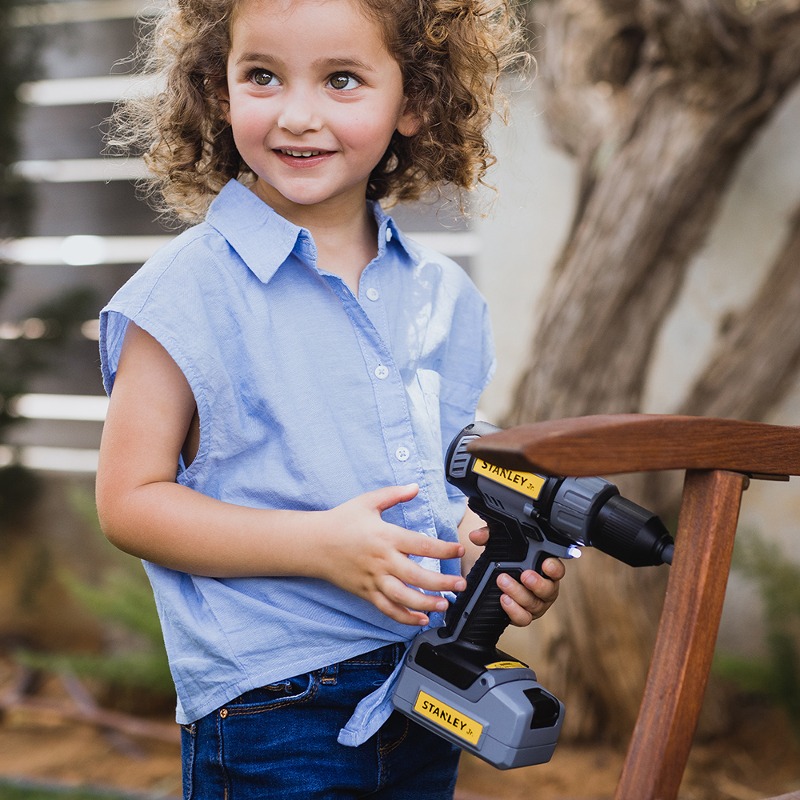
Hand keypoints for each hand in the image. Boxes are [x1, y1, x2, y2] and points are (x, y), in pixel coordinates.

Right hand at [318, 484, 465, 626]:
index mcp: (386, 537)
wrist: (313, 543)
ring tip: (444, 606)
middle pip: (417, 576)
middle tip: (460, 585)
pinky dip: (404, 617)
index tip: (458, 550)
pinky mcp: (366, 592)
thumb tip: (415, 487)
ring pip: (403, 597)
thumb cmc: (341, 520)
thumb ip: (394, 494)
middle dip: (442, 583)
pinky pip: (387, 609)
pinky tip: (421, 620)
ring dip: (426, 604)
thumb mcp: (368, 501)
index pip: (421, 545)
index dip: (443, 549)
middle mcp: (382, 560)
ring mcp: (374, 579)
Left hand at [468, 526, 564, 627]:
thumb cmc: (506, 563)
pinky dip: (513, 610)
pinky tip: (503, 600)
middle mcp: (544, 589)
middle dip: (537, 583)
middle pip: (549, 590)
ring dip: (519, 594)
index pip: (557, 569)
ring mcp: (535, 604)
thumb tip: (477, 535)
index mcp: (544, 570)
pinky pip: (523, 618)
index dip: (554, 568)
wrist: (495, 585)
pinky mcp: (524, 616)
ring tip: (504, 583)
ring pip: (535, 604)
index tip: (546, 563)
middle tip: (525, 575)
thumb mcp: (498, 545)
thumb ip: (489, 537)